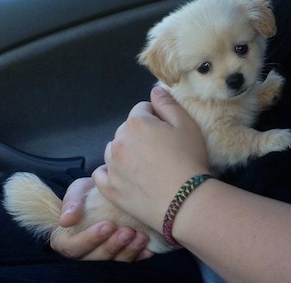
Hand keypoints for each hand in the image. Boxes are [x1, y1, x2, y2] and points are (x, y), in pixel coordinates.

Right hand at [50, 177, 153, 261]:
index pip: (72, 247)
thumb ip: (71, 202)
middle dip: (113, 246)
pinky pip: (128, 261)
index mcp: (67, 239)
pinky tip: (148, 248)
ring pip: (113, 262)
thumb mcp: (78, 190)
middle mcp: (84, 252)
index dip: (90, 239)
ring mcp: (102, 255)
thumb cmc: (88, 193)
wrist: (107, 193)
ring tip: (141, 237)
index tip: (108, 225)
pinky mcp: (119, 256)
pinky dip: (139, 255)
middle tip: (128, 231)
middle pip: (95, 257)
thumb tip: (65, 221)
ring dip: (128, 251)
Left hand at [94, 86, 210, 232]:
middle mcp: (118, 141)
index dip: (156, 118)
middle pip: (126, 130)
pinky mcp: (110, 189)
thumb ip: (168, 103)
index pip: (141, 110)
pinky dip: (110, 172)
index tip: (168, 133)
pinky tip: (124, 176)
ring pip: (114, 150)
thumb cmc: (189, 160)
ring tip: (145, 166)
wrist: (185, 201)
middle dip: (140, 135)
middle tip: (160, 151)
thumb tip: (154, 90)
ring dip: (125, 152)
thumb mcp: (187, 125)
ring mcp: (111, 166)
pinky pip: (101, 174)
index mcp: (136, 122)